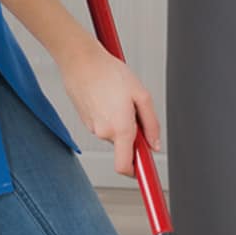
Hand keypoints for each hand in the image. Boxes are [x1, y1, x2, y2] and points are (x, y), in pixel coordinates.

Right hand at [60, 40, 160, 176]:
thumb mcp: (141, 94)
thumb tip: (154, 144)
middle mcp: (104, 133)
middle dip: (132, 133)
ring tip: (118, 97)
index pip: (125, 167)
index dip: (137, 173)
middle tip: (134, 109)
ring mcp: (92, 128)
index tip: (145, 173)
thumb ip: (151, 123)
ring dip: (120, 121)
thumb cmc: (109, 73)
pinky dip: (109, 116)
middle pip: (123, 146)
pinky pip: (103, 125)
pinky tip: (107, 96)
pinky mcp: (85, 120)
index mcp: (120, 128)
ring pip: (113, 134)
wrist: (81, 61)